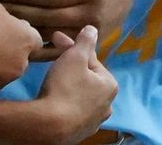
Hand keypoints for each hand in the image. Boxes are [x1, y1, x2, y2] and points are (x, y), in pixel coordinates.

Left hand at [0, 0, 133, 59]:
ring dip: (26, 31)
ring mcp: (89, 31)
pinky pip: (61, 48)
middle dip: (20, 12)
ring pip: (51, 35)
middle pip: (48, 16)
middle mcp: (90, 13)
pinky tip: (21, 44)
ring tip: (3, 24)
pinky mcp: (88, 43)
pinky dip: (40, 48)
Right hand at [0, 0, 40, 93]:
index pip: (36, 40)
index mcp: (26, 41)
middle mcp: (21, 64)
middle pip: (20, 58)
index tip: (9, 30)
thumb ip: (6, 20)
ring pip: (3, 72)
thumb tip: (8, 26)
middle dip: (10, 52)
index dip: (22, 35)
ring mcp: (3, 81)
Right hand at [37, 26, 117, 143]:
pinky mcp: (81, 132)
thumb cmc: (65, 87)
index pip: (90, 58)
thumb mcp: (74, 57)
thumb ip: (85, 42)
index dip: (71, 46)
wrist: (52, 125)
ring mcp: (94, 121)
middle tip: (53, 57)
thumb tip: (92, 29)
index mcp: (109, 85)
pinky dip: (66, 102)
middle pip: (87, 77)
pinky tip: (55, 99)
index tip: (55, 38)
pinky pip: (74, 110)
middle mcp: (107, 104)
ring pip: (82, 95)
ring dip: (70, 84)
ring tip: (53, 79)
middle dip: (72, 65)